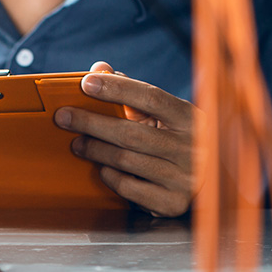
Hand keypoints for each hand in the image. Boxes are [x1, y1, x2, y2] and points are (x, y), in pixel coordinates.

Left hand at [54, 62, 199, 216]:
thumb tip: (99, 69)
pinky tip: (101, 168)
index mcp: (190, 117)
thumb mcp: (163, 115)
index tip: (86, 83)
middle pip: (132, 132)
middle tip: (64, 117)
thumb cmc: (175, 141)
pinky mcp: (172, 202)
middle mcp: (192, 147)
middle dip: (92, 123)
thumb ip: (132, 92)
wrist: (207, 184)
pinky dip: (109, 176)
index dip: (117, 89)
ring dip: (95, 150)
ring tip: (77, 143)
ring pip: (126, 160)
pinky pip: (129, 187)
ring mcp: (183, 177)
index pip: (151, 97)